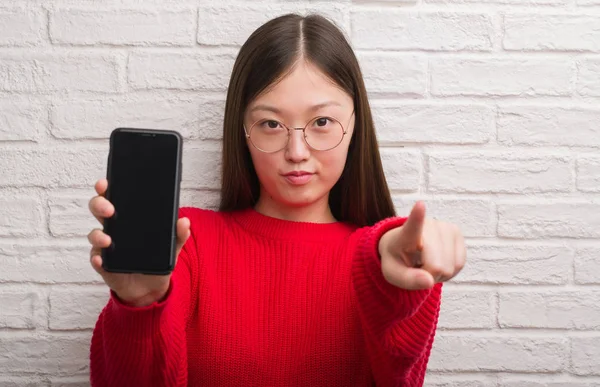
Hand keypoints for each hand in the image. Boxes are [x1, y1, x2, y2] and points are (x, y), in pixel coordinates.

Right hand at [87, 178, 190, 306]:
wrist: (151, 288)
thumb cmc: (157, 260)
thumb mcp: (172, 246)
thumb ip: (179, 235)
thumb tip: (185, 221)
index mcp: (128, 219)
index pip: (115, 198)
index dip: (107, 188)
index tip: (106, 183)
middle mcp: (114, 229)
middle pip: (99, 210)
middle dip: (100, 205)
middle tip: (109, 209)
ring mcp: (106, 246)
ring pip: (95, 234)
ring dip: (98, 235)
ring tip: (108, 240)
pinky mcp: (104, 264)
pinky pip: (96, 259)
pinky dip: (97, 258)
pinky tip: (101, 259)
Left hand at [378, 201, 465, 289]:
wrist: (404, 248)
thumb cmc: (397, 260)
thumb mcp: (393, 274)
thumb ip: (408, 280)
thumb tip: (428, 281)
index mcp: (406, 233)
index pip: (413, 225)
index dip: (417, 217)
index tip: (420, 205)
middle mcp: (427, 225)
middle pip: (437, 265)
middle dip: (430, 275)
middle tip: (418, 269)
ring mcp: (444, 226)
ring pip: (451, 266)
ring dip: (440, 274)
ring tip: (427, 265)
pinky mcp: (456, 232)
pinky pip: (460, 263)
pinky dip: (451, 271)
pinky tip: (439, 263)